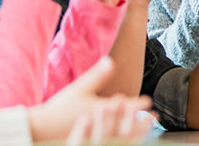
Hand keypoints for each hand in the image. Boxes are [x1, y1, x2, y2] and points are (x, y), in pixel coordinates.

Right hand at [28, 58, 155, 142]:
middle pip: (128, 123)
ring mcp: (98, 136)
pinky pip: (113, 142)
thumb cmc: (60, 108)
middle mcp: (102, 125)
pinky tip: (128, 139)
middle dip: (142, 120)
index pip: (126, 107)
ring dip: (136, 132)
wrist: (43, 128)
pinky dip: (123, 140)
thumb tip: (111, 60)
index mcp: (101, 110)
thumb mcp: (79, 88)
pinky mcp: (93, 142)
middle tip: (155, 118)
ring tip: (147, 129)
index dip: (139, 104)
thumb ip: (97, 75)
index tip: (150, 101)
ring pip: (123, 135)